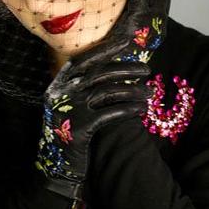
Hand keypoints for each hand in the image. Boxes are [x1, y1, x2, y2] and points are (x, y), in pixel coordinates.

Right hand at [35, 37, 153, 200]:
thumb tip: (114, 67)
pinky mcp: (79, 128)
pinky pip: (109, 113)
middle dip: (126, 69)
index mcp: (58, 83)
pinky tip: (141, 109)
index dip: (105, 49)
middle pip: (99, 73)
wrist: (58, 166)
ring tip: (150, 93)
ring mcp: (69, 109)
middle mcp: (61, 93)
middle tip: (147, 71)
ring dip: (133, 91)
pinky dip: (128, 109)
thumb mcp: (70, 104)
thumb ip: (83, 86)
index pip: (84, 59)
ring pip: (107, 92)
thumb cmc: (70, 130)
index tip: (126, 42)